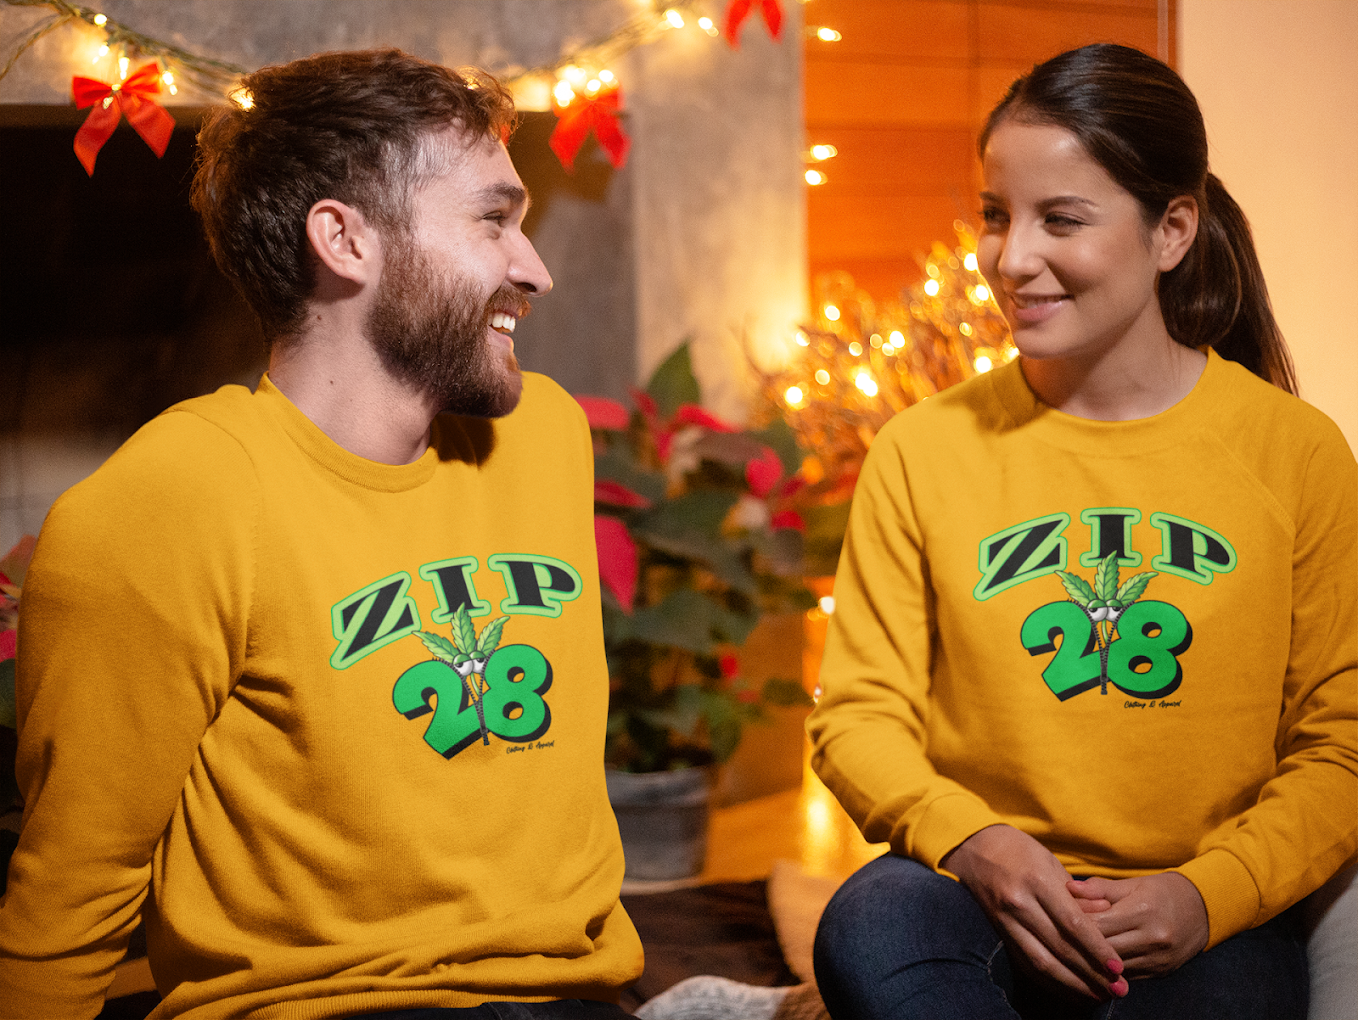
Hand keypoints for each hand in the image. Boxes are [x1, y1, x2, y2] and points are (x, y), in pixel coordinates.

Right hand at [942, 825, 1127, 1000]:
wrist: (974, 849)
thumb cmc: (1020, 851)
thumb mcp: (1051, 862)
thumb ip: (1078, 894)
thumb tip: (1107, 915)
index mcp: (1037, 880)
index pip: (1073, 923)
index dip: (1097, 949)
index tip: (1118, 967)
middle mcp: (1019, 903)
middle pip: (1059, 947)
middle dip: (1091, 973)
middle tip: (1117, 989)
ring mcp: (1005, 920)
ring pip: (1041, 962)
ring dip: (1072, 984)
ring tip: (1098, 996)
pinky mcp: (999, 932)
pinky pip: (1025, 963)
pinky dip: (1049, 981)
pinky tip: (1069, 991)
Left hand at [1067, 872, 1208, 977]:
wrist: (1203, 909)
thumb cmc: (1161, 891)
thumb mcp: (1133, 883)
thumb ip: (1100, 887)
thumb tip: (1068, 887)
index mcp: (1143, 911)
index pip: (1099, 925)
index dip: (1075, 924)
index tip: (1057, 919)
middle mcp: (1152, 937)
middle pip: (1104, 948)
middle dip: (1080, 945)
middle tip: (1057, 938)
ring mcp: (1158, 958)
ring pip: (1114, 967)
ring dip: (1092, 962)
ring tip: (1070, 953)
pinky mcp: (1160, 972)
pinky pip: (1127, 976)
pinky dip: (1109, 971)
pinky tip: (1093, 965)